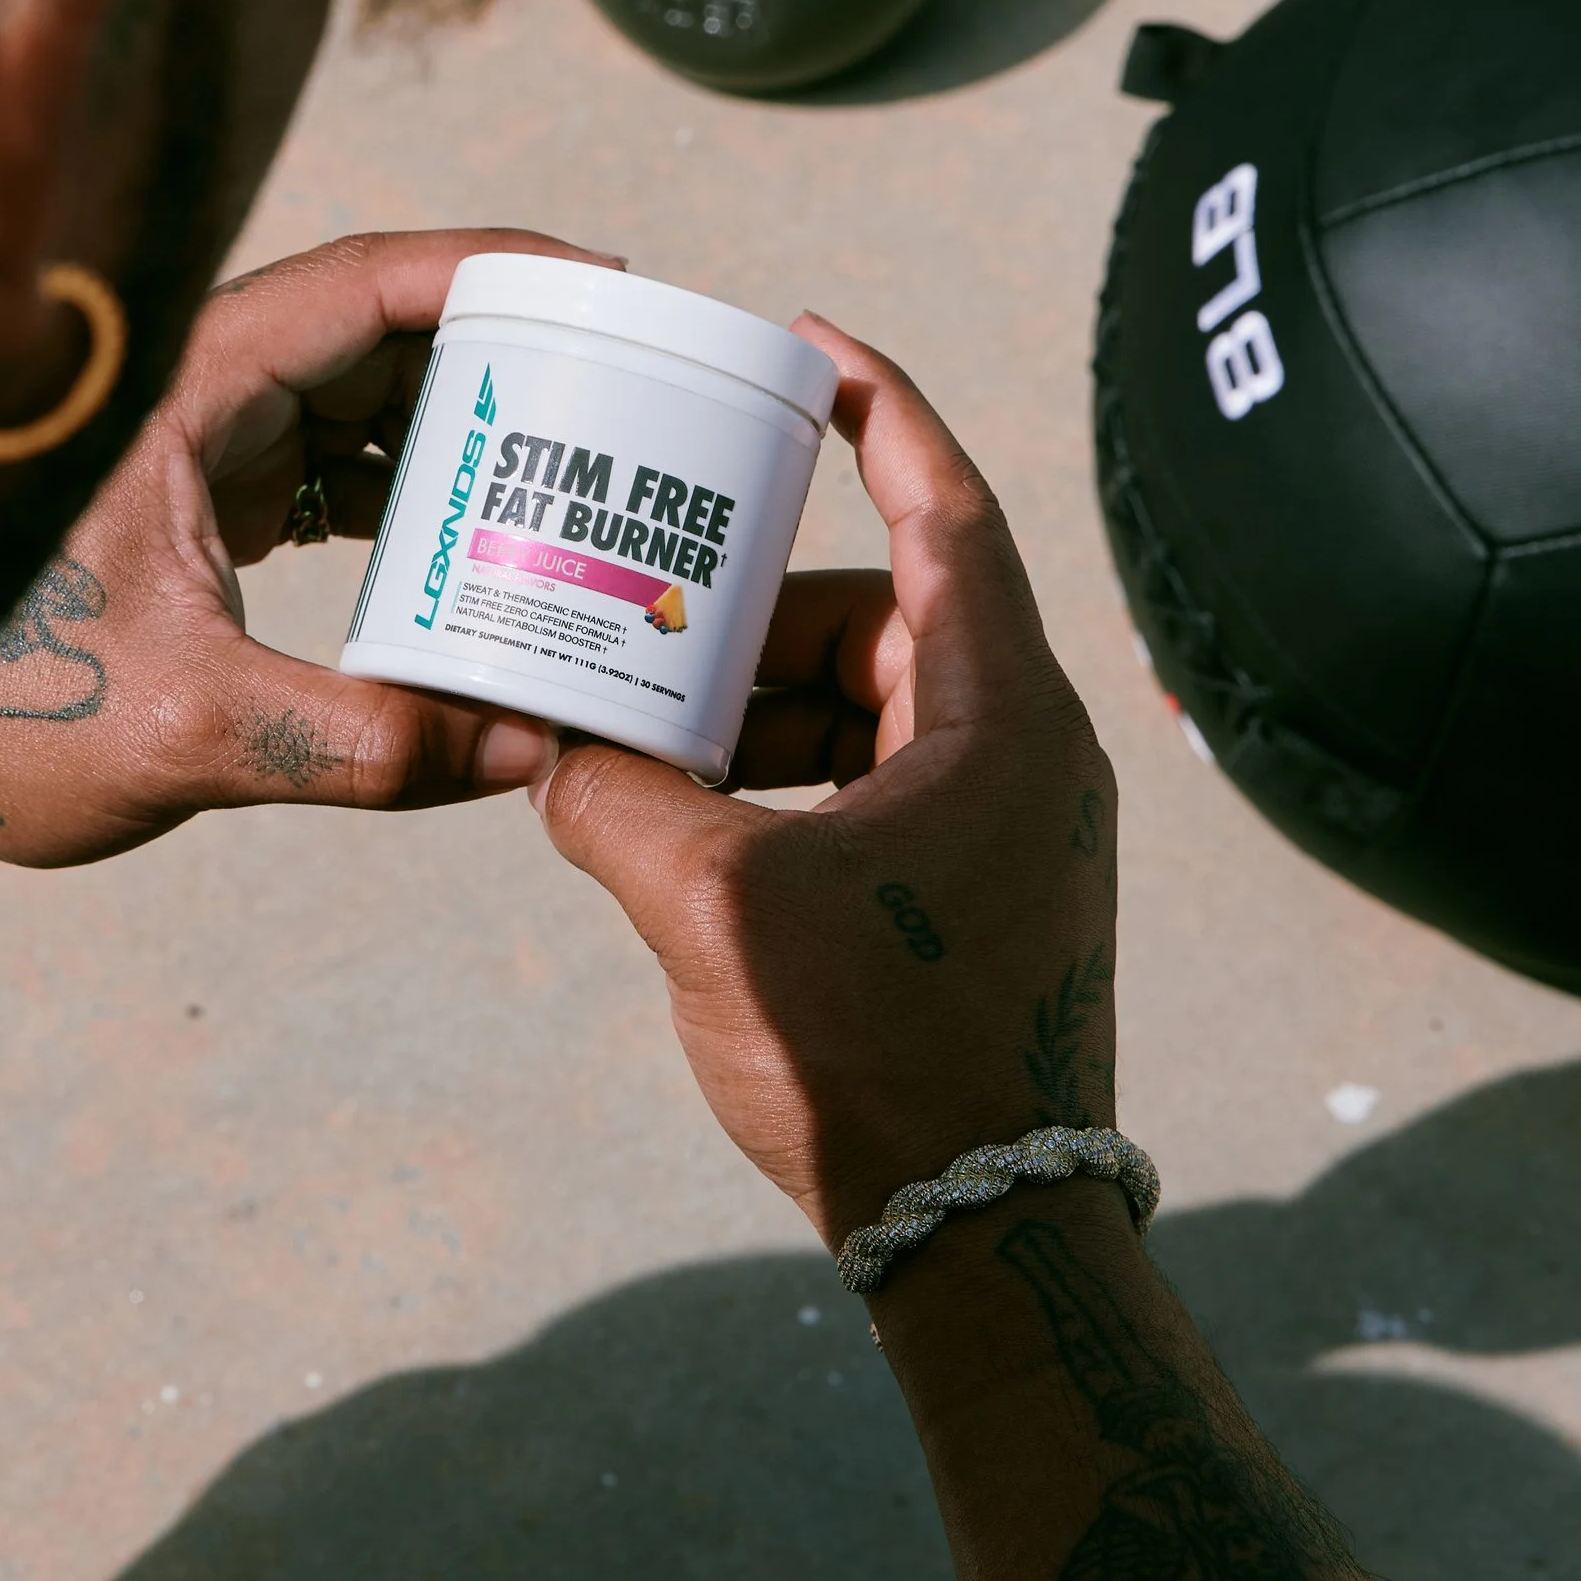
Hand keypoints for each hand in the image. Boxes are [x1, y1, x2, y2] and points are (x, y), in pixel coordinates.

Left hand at [0, 230, 610, 887]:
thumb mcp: (186, 731)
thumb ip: (358, 742)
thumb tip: (521, 749)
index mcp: (185, 391)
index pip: (366, 283)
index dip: (498, 272)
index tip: (610, 289)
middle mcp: (191, 394)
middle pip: (384, 327)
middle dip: (510, 352)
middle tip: (629, 390)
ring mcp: (193, 446)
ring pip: (361, 396)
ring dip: (465, 427)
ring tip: (580, 469)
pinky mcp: (194, 505)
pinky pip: (331, 463)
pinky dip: (412, 490)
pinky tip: (482, 541)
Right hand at [532, 320, 1118, 1246]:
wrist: (986, 1234)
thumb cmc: (880, 1060)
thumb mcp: (717, 910)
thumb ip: (618, 804)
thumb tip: (552, 754)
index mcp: (1002, 716)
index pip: (947, 511)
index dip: (879, 413)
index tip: (804, 346)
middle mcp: (1028, 754)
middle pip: (887, 618)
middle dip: (757, 605)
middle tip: (642, 594)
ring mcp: (1013, 831)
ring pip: (873, 710)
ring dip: (759, 706)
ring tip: (638, 717)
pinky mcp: (984, 898)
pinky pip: (876, 789)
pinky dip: (786, 782)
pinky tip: (686, 812)